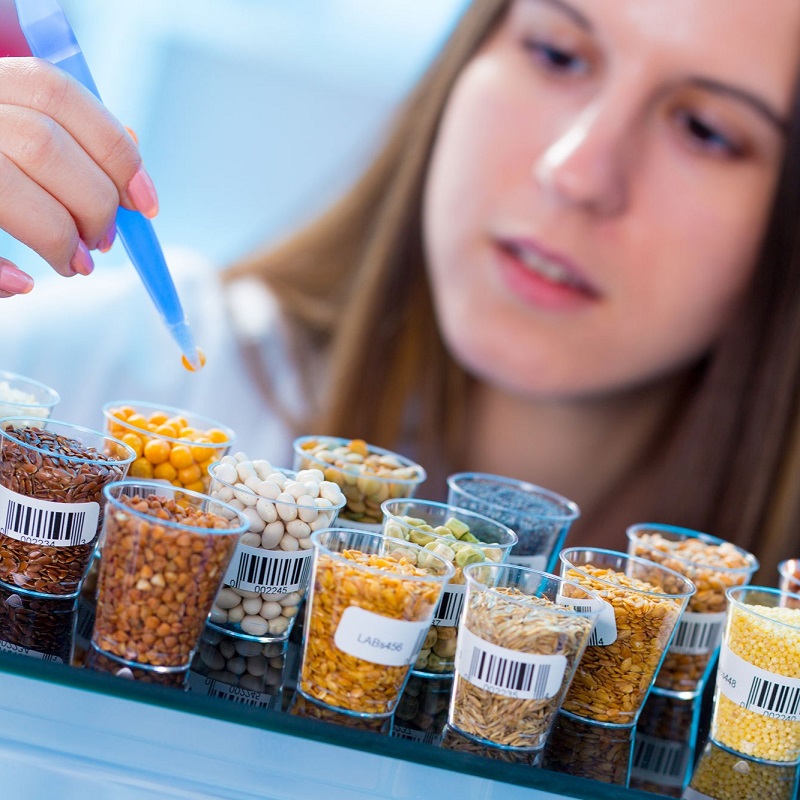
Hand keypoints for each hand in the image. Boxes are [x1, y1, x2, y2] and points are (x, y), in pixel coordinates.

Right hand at [0, 57, 158, 296]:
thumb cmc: (2, 167)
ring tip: (73, 264)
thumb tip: (133, 171)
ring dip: (56, 235)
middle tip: (101, 242)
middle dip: (92, 203)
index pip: (60, 96)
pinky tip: (22, 283)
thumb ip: (66, 145)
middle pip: (42, 143)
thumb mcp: (18, 136)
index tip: (147, 204)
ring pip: (7, 185)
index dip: (115, 151)